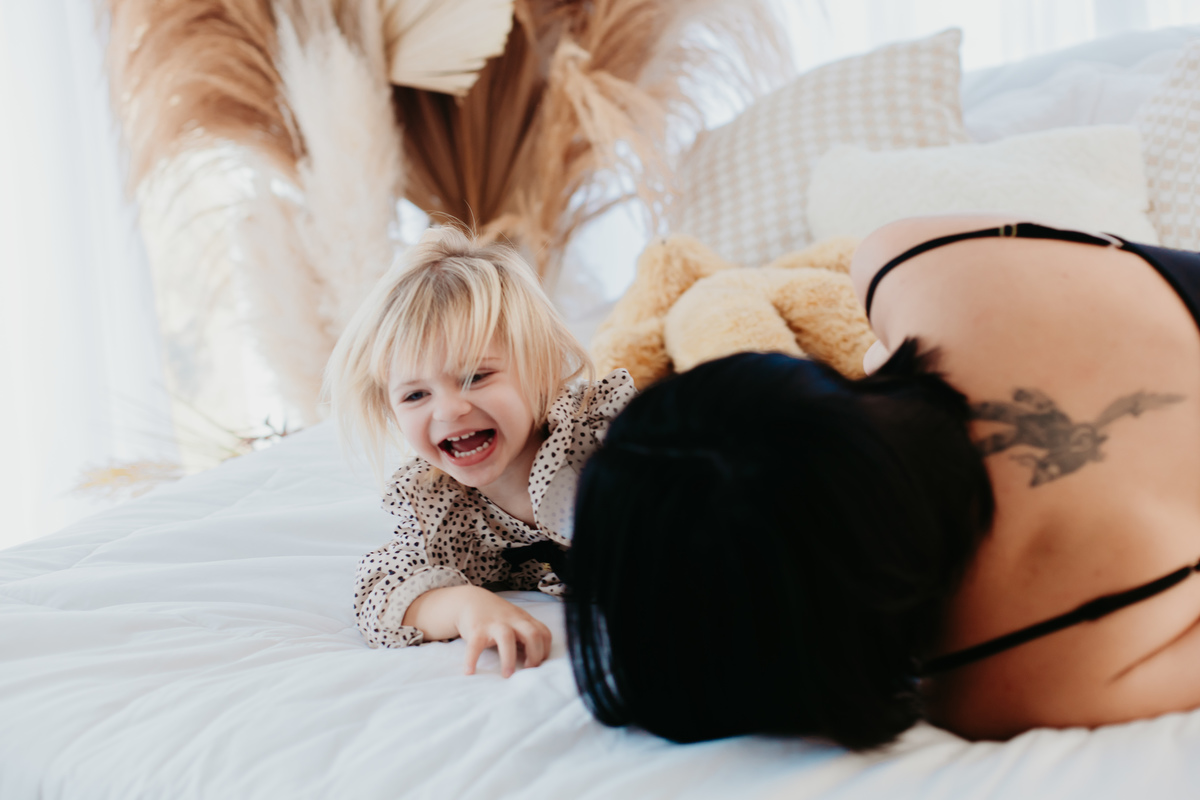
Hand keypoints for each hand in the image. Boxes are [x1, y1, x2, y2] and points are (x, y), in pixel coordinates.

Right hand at [403, 584, 552, 677]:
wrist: (470, 600)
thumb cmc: (497, 616)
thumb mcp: (516, 621)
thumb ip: (526, 637)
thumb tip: (534, 662)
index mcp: (524, 620)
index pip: (544, 633)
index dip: (544, 650)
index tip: (537, 664)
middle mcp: (512, 620)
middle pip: (532, 634)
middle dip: (534, 654)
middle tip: (527, 670)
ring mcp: (494, 623)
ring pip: (507, 638)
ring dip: (509, 659)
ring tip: (507, 675)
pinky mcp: (476, 629)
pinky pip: (475, 645)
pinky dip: (472, 659)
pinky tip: (470, 671)